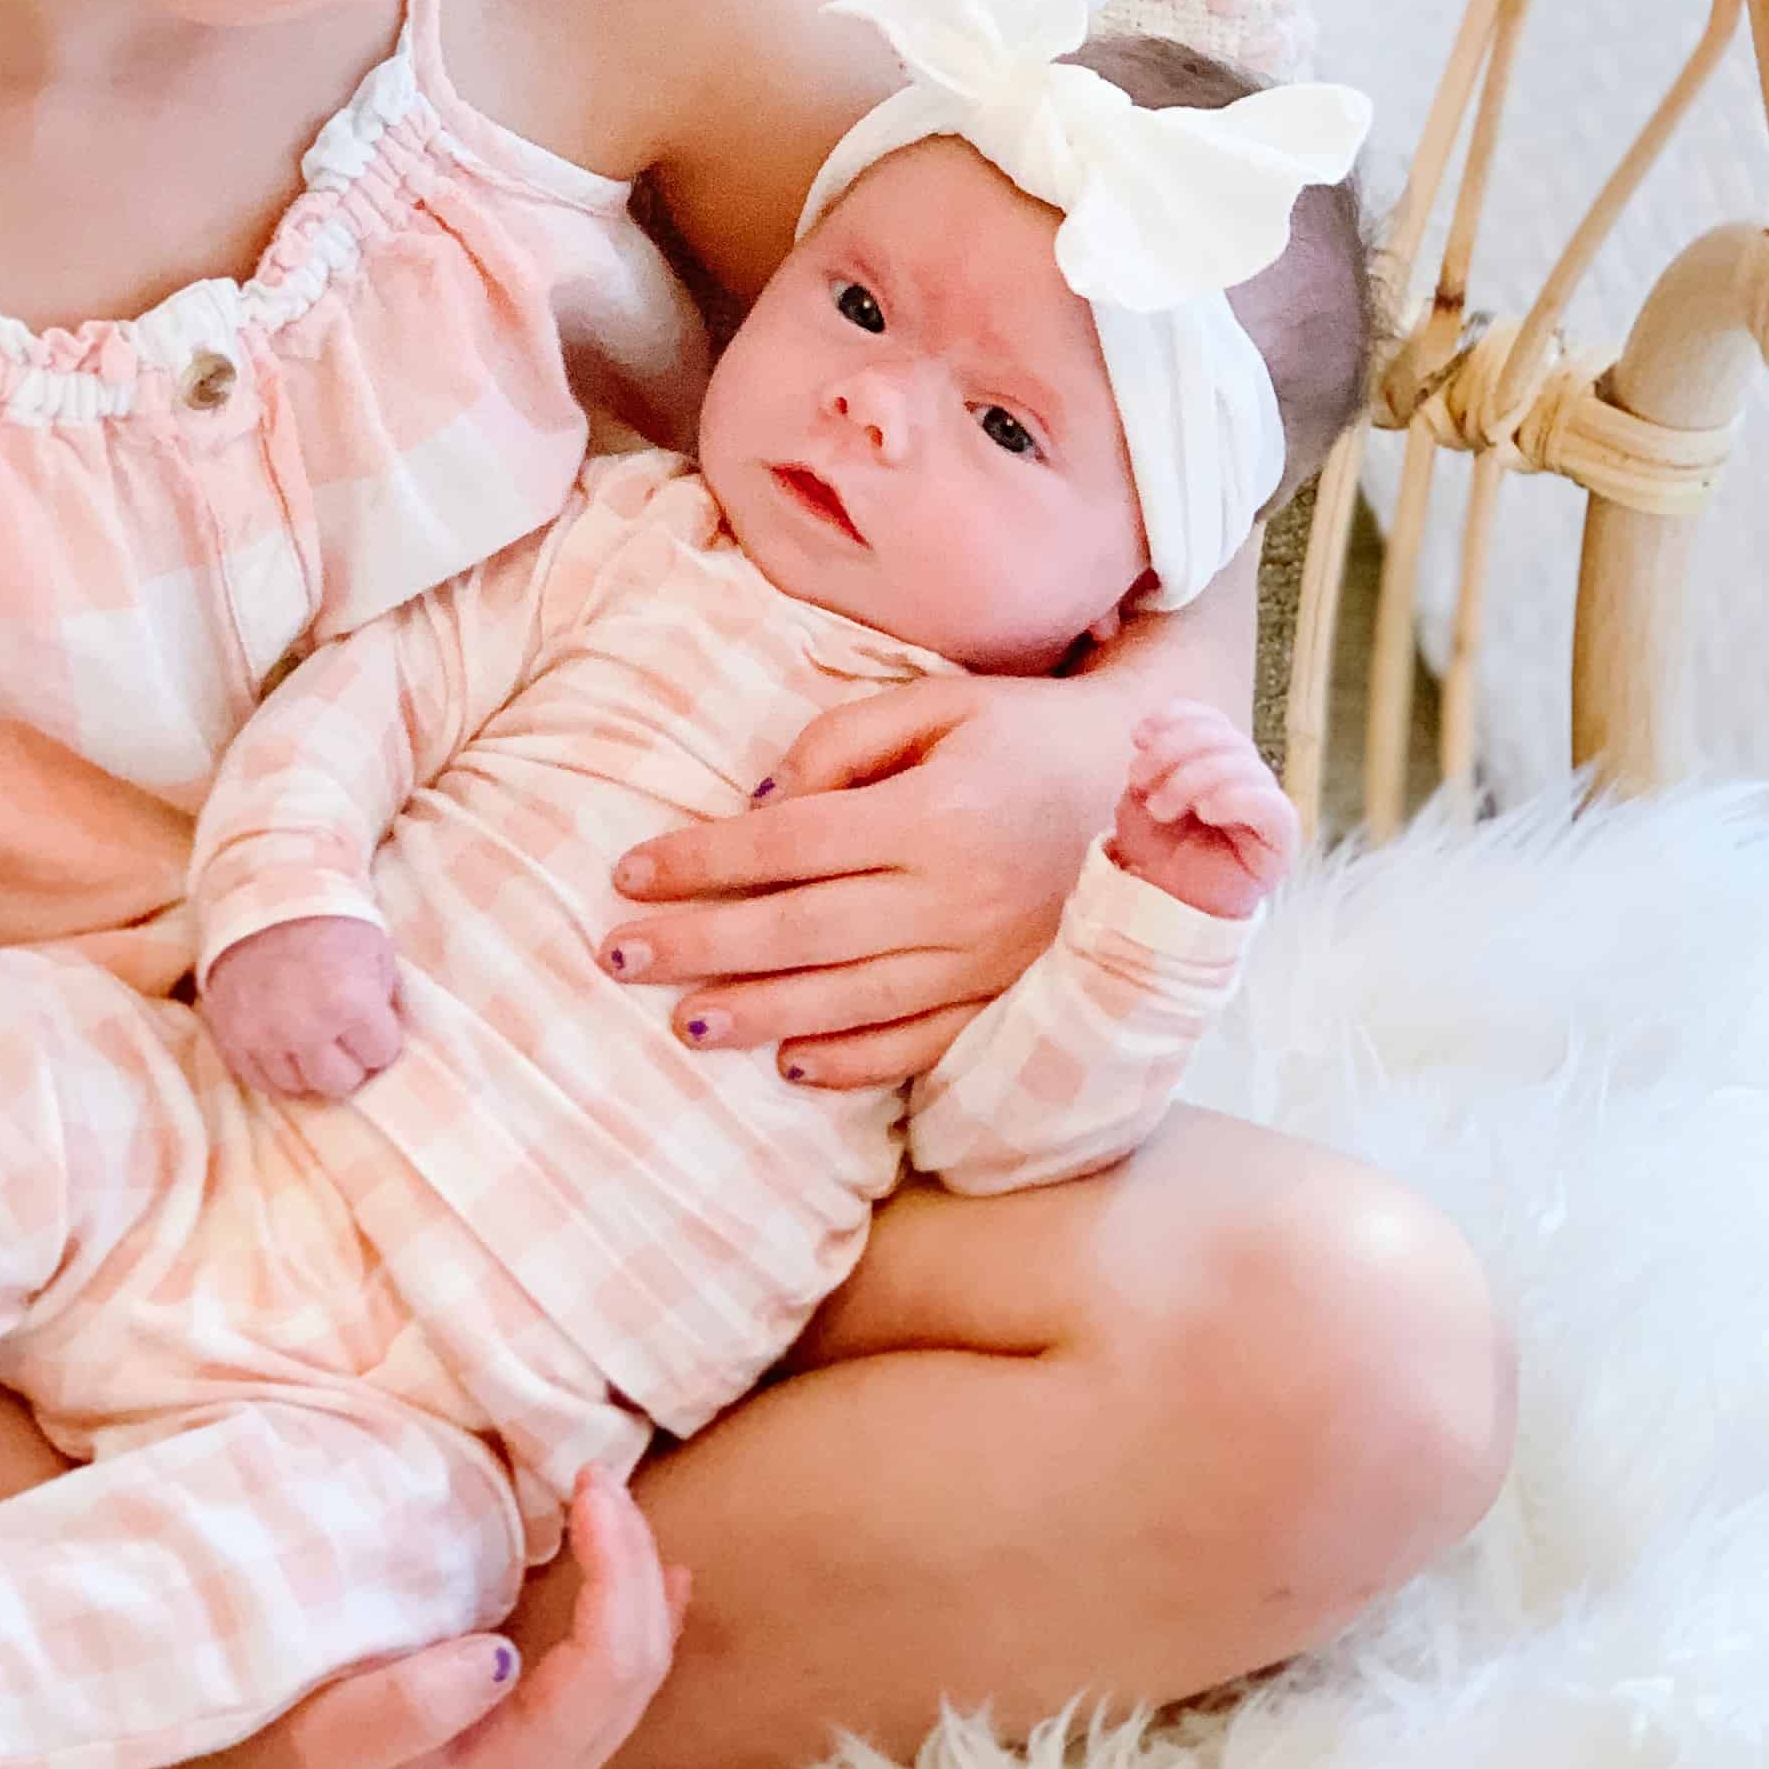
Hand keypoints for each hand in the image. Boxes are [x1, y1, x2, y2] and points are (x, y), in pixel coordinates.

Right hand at [135, 1468, 690, 1768]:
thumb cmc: (274, 1760)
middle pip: (635, 1668)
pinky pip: (609, 1675)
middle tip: (598, 1471)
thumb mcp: (324, 1742)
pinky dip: (636, 1613)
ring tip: (613, 1497)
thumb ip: (408, 1709)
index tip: (587, 1480)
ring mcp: (543, 1762)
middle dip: (635, 1565)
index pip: (608, 1670)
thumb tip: (501, 1655)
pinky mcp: (527, 1737)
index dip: (617, 1572)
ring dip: (634, 1579)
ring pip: (632, 1669)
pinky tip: (660, 1574)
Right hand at [200, 914, 404, 1098]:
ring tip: (312, 1035)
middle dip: (349, 1060)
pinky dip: (277, 1067)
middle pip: (340, 1082)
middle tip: (343, 1033)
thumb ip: (384, 1003)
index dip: (380, 1036)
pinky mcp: (231, 1039)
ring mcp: (263, 1037)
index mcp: (348, 1003)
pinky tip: (286, 1043)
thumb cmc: (332, 920)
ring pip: (299, 1086)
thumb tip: (382, 1042)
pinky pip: (260, 1081)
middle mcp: (304, 1028)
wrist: (266, 895)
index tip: (371, 1019)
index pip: (381, 1054)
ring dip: (311, 1066)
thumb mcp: (378, 952)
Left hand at [603, 671, 1147, 1088]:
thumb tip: (758, 803)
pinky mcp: (1008, 997)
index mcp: (932, 812)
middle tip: (618, 955)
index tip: (628, 872)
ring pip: (851, 999)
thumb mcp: (939, 702)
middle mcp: (955, 895)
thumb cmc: (1024, 732)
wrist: (1150, 782)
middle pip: (802, 928)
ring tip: (683, 1021)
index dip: (702, 860)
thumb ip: (843, 741)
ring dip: (759, 1014)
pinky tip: (790, 1066)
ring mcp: (985, 959)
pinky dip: (855, 1062)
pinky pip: (922, 1044)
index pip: (788, 841)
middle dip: (701, 944)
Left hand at [1107, 704, 1297, 918]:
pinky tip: (1206, 810)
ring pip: (1242, 765)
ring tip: (1161, 809)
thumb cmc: (1157, 848)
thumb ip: (1153, 763)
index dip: (1178, 717)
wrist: (1165, 900)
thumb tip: (1156, 733)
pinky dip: (1235, 798)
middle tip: (1140, 781)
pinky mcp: (1280, 837)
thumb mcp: (1141, 797)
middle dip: (1173, 750)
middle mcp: (1247, 776)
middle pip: (1224, 737)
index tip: (1138, 736)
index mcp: (1217, 761)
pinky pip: (1270, 805)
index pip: (1211, 720)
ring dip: (1191, 779)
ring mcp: (1266, 804)